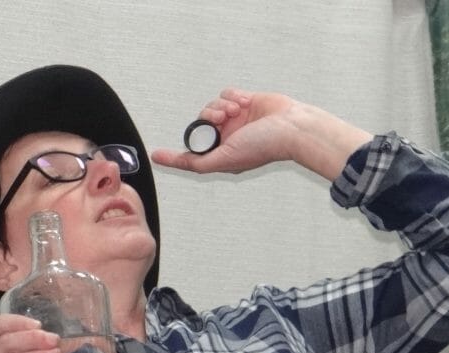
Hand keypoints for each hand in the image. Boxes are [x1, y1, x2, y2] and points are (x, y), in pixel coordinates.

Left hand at [151, 88, 298, 174]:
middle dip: (208, 118)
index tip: (157, 154)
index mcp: (223, 155)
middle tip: (220, 119)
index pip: (193, 152)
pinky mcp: (245, 103)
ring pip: (212, 106)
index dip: (179, 151)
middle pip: (200, 123)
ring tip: (236, 110)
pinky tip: (245, 102)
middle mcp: (228, 138)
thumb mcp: (224, 159)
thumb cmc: (264, 146)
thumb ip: (195, 162)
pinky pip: (226, 94)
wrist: (291, 127)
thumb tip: (166, 160)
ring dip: (221, 106)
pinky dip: (232, 96)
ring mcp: (237, 120)